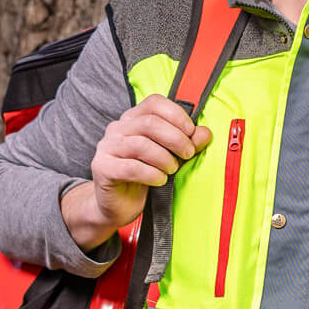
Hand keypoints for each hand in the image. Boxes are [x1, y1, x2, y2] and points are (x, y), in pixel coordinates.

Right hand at [61, 94, 211, 247]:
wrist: (118, 205)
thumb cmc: (145, 177)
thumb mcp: (170, 158)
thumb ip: (187, 144)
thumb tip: (205, 133)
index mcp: (133, 119)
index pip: (154, 102)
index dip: (176, 114)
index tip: (191, 132)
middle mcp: (118, 128)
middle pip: (150, 123)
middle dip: (176, 139)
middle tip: (188, 154)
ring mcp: (107, 147)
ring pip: (141, 145)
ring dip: (164, 158)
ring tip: (172, 170)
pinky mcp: (103, 167)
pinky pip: (131, 168)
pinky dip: (152, 174)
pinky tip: (160, 180)